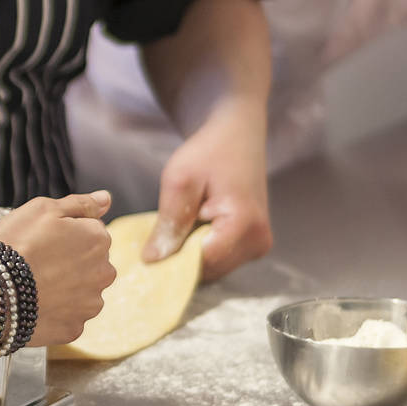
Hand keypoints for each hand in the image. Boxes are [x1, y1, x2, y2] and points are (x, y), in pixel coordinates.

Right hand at [0, 190, 115, 345]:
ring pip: (81, 291)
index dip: (65, 233)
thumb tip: (106, 199)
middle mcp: (103, 273)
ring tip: (34, 284)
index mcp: (98, 239)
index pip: (91, 231)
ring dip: (65, 288)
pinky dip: (54, 312)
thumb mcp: (42, 209)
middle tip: (37, 262)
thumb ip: (80, 203)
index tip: (43, 239)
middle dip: (70, 261)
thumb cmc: (13, 245)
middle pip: (90, 263)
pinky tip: (34, 304)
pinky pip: (68, 317)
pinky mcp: (74, 329)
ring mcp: (90, 305)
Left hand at [142, 110, 271, 280]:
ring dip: (190, 253)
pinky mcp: (253, 244)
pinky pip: (219, 259)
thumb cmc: (209, 151)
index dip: (171, 262)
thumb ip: (169, 224)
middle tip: (160, 236)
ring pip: (212, 268)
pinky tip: (192, 228)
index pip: (200, 264)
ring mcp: (259, 245)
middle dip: (180, 258)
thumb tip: (153, 261)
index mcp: (244, 226)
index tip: (147, 257)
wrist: (237, 135)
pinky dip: (200, 249)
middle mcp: (258, 242)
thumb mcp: (179, 181)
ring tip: (180, 225)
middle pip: (207, 270)